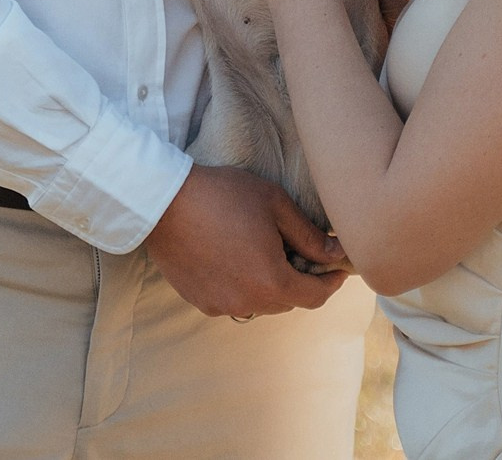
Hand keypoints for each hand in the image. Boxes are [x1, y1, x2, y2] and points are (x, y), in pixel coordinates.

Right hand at [144, 165, 346, 318]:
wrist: (163, 201)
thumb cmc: (222, 196)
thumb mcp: (275, 205)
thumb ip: (310, 235)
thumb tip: (336, 253)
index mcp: (272, 282)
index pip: (315, 296)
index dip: (331, 283)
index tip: (338, 270)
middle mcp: (248, 302)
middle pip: (287, 300)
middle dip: (298, 279)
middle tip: (298, 250)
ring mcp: (221, 305)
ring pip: (259, 301)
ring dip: (268, 283)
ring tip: (262, 251)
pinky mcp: (199, 301)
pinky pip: (232, 299)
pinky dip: (241, 285)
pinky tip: (233, 257)